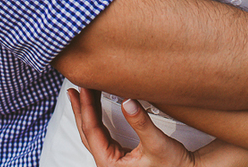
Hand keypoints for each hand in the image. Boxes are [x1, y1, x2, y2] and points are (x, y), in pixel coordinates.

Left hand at [69, 87, 196, 166]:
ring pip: (93, 133)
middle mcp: (108, 163)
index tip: (83, 88)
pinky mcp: (119, 155)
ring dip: (87, 113)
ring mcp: (113, 159)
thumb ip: (141, 123)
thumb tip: (127, 101)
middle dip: (80, 109)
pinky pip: (102, 134)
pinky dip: (98, 118)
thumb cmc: (174, 165)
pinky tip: (97, 108)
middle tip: (74, 88)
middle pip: (87, 132)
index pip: (92, 131)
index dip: (86, 108)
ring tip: (81, 94)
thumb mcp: (157, 143)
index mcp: (110, 164)